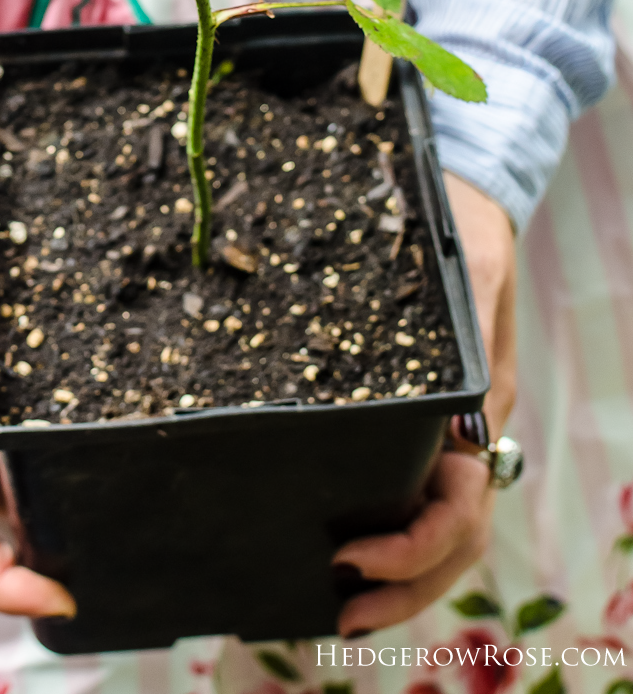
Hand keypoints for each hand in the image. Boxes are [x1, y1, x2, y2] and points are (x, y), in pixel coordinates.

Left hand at [332, 171, 515, 635]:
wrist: (461, 201)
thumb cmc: (464, 230)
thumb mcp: (471, 267)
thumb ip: (469, 326)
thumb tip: (459, 405)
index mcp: (482, 412)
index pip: (461, 510)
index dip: (414, 547)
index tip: (352, 554)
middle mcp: (464, 434)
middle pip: (450, 543)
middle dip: (403, 589)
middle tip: (341, 617)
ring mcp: (442, 433)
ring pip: (433, 532)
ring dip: (397, 581)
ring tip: (337, 608)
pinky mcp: (412, 420)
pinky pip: (407, 495)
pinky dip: (386, 539)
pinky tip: (339, 550)